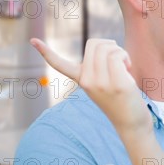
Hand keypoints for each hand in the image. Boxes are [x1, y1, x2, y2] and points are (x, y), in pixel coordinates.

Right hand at [30, 38, 151, 132]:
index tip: (32, 40)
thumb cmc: (120, 99)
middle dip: (109, 44)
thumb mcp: (102, 83)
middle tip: (118, 59)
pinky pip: (116, 55)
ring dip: (120, 51)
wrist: (131, 123)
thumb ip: (98, 66)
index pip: (60, 64)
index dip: (45, 52)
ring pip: (107, 47)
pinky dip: (125, 56)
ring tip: (125, 65)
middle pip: (93, 43)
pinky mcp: (116, 83)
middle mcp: (87, 81)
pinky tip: (128, 68)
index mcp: (81, 80)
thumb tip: (105, 45)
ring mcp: (100, 83)